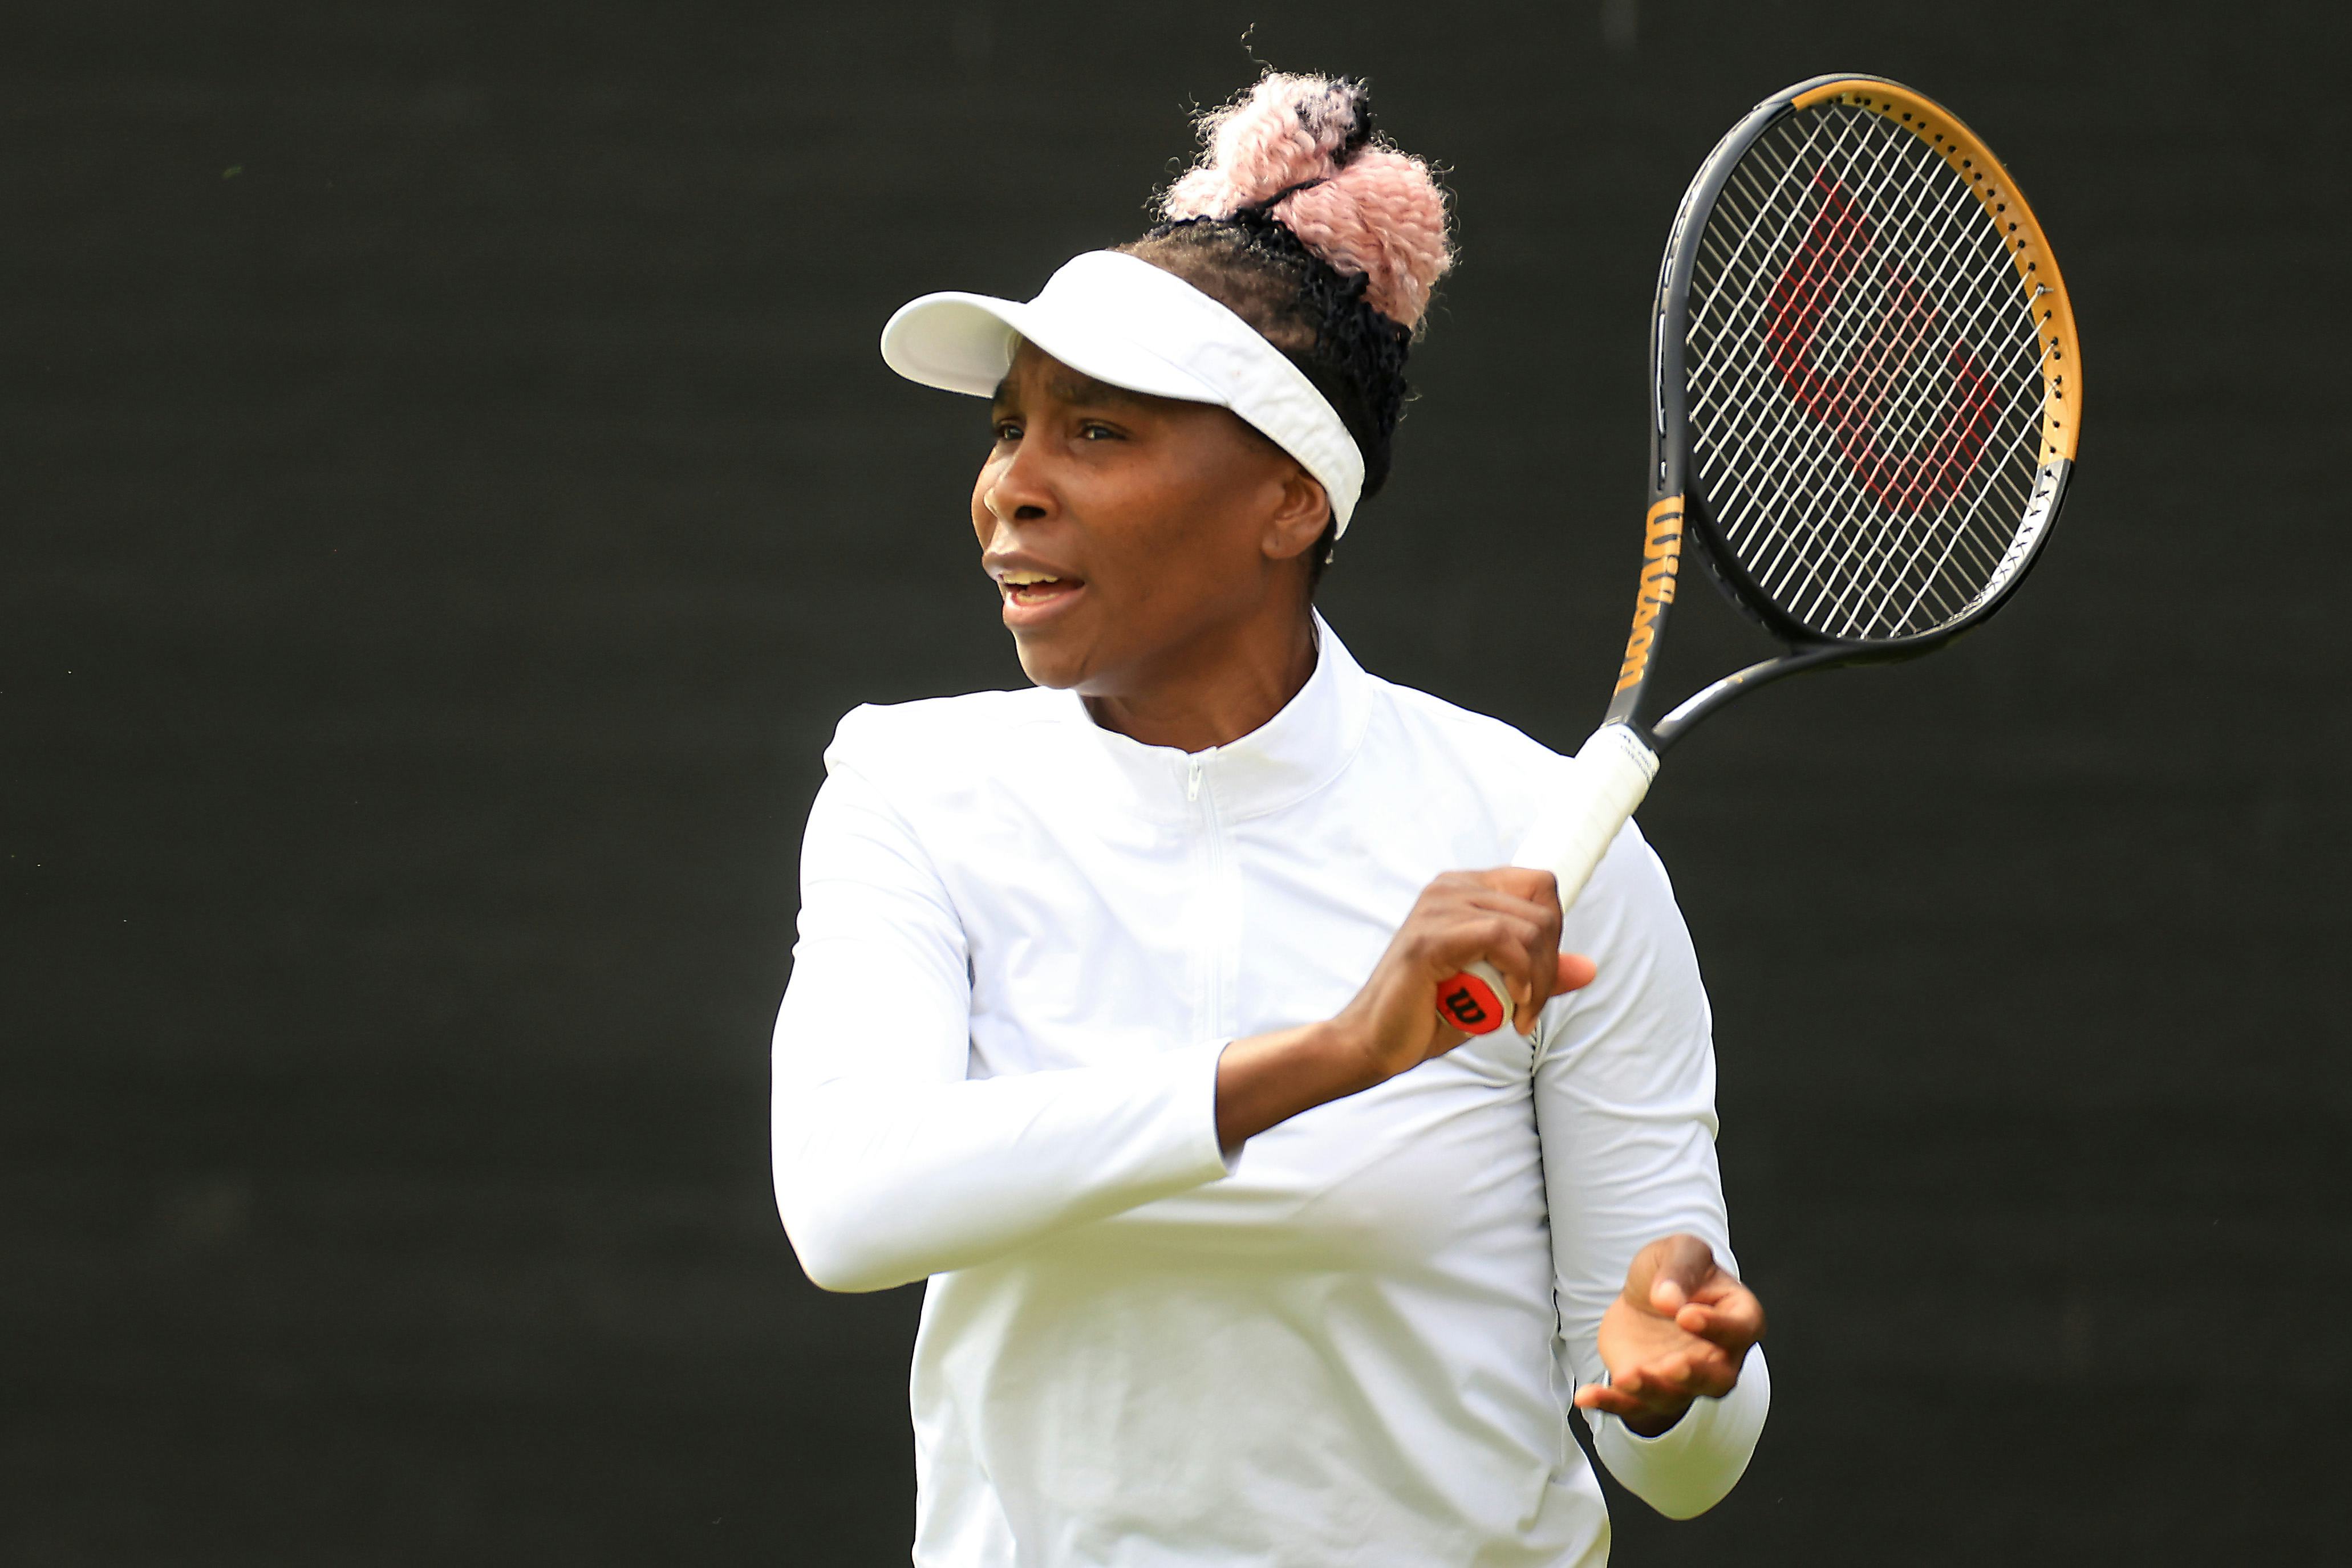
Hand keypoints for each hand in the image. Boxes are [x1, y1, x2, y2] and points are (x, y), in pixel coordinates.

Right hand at [1331, 868, 1597, 1080]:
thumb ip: (1536, 973)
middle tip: (1530, 1005)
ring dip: (1536, 981)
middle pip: (1542, 906)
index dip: (1553, 931)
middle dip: (1549, 964)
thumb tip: (1587, 967)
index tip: (1538, 978)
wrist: (1375, 1041)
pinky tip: (1513, 1005)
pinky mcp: (1430, 938)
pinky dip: (1520, 976)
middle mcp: (1451, 888)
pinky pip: (1501, 940)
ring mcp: (1438, 908)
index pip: (1539, 885)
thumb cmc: (1427, 1012)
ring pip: (1528, 927)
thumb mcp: (1494, 989)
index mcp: (1464, 890)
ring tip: (1518, 1013)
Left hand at [1572, 1233, 1764, 1436]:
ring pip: (1674, 1397)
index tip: (1686, 1315)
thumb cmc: (1673, 1271)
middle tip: (1673, 1365)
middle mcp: (1718, 1357)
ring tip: (1626, 1377)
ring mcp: (1683, 1380)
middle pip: (1718, 1380)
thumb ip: (1680, 1269)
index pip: (1742, 1328)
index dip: (1719, 1327)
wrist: (1643, 1294)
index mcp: (1738, 1316)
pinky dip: (1609, 1404)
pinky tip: (1585, 1396)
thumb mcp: (1678, 1250)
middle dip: (1696, 1377)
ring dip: (1651, 1391)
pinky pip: (1631, 1405)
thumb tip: (1669, 1300)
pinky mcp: (1648, 1390)